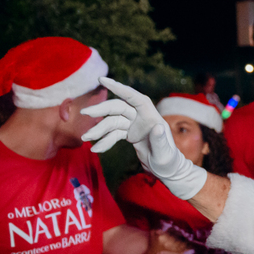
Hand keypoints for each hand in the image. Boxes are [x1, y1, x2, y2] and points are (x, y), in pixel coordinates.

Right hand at [81, 77, 207, 199]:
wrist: (168, 172)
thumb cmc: (169, 163)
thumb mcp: (165, 155)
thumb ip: (160, 141)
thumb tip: (158, 127)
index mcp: (153, 118)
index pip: (136, 98)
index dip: (121, 88)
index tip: (103, 80)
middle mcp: (143, 118)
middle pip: (119, 108)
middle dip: (101, 110)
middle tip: (84, 113)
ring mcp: (135, 126)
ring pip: (112, 121)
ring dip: (98, 129)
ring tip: (85, 138)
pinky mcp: (130, 134)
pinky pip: (113, 134)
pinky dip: (104, 141)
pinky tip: (96, 149)